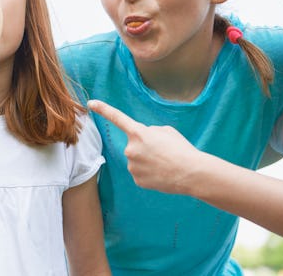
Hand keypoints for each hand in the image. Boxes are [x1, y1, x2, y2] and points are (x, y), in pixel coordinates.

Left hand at [87, 99, 201, 194]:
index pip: (117, 118)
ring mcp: (132, 166)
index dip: (103, 109)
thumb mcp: (167, 131)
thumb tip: (141, 139)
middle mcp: (130, 149)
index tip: (91, 103)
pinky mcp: (137, 179)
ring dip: (148, 160)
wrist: (192, 173)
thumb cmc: (181, 149)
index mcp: (138, 133)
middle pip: (134, 145)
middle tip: (163, 152)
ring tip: (165, 163)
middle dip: (145, 147)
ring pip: (137, 160)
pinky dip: (149, 173)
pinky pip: (140, 173)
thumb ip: (149, 131)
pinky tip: (162, 173)